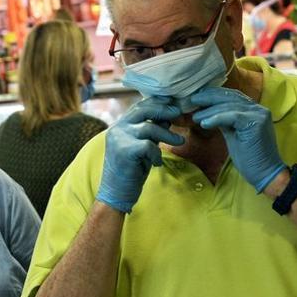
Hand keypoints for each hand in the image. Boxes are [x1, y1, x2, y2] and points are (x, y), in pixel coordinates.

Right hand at [97, 97, 183, 212]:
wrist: (116, 194)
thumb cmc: (130, 171)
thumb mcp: (142, 147)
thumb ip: (151, 132)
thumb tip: (168, 118)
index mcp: (120, 126)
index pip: (139, 106)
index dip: (157, 102)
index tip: (173, 103)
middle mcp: (117, 129)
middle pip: (143, 109)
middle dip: (164, 110)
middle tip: (178, 113)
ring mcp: (119, 138)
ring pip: (149, 128)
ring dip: (167, 135)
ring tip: (180, 141)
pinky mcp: (124, 151)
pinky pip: (149, 145)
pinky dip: (157, 154)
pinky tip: (156, 163)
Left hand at [188, 87, 286, 192]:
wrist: (265, 173)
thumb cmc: (249, 157)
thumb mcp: (233, 134)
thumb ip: (224, 121)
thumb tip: (208, 112)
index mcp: (253, 110)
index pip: (232, 96)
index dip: (214, 94)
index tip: (197, 97)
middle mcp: (258, 109)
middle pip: (230, 97)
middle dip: (209, 97)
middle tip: (192, 101)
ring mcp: (259, 115)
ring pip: (229, 107)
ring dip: (209, 111)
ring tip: (195, 117)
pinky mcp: (256, 123)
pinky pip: (232, 116)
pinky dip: (216, 118)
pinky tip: (204, 124)